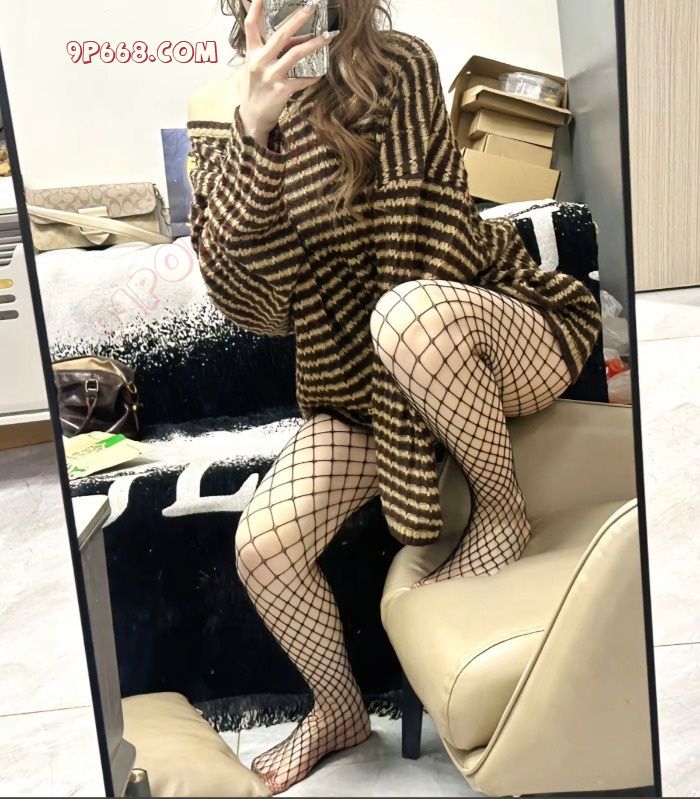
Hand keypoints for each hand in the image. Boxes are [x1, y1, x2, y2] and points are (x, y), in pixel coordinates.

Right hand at [238, 0, 333, 145]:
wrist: (251, 118)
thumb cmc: (255, 89)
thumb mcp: (254, 66)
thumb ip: (267, 50)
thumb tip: (289, 34)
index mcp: (251, 53)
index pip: (251, 25)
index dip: (257, 8)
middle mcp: (259, 62)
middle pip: (280, 35)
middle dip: (297, 19)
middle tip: (312, 6)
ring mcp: (271, 76)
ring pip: (295, 54)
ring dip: (314, 43)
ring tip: (328, 36)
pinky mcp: (281, 91)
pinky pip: (301, 80)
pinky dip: (313, 76)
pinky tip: (322, 72)